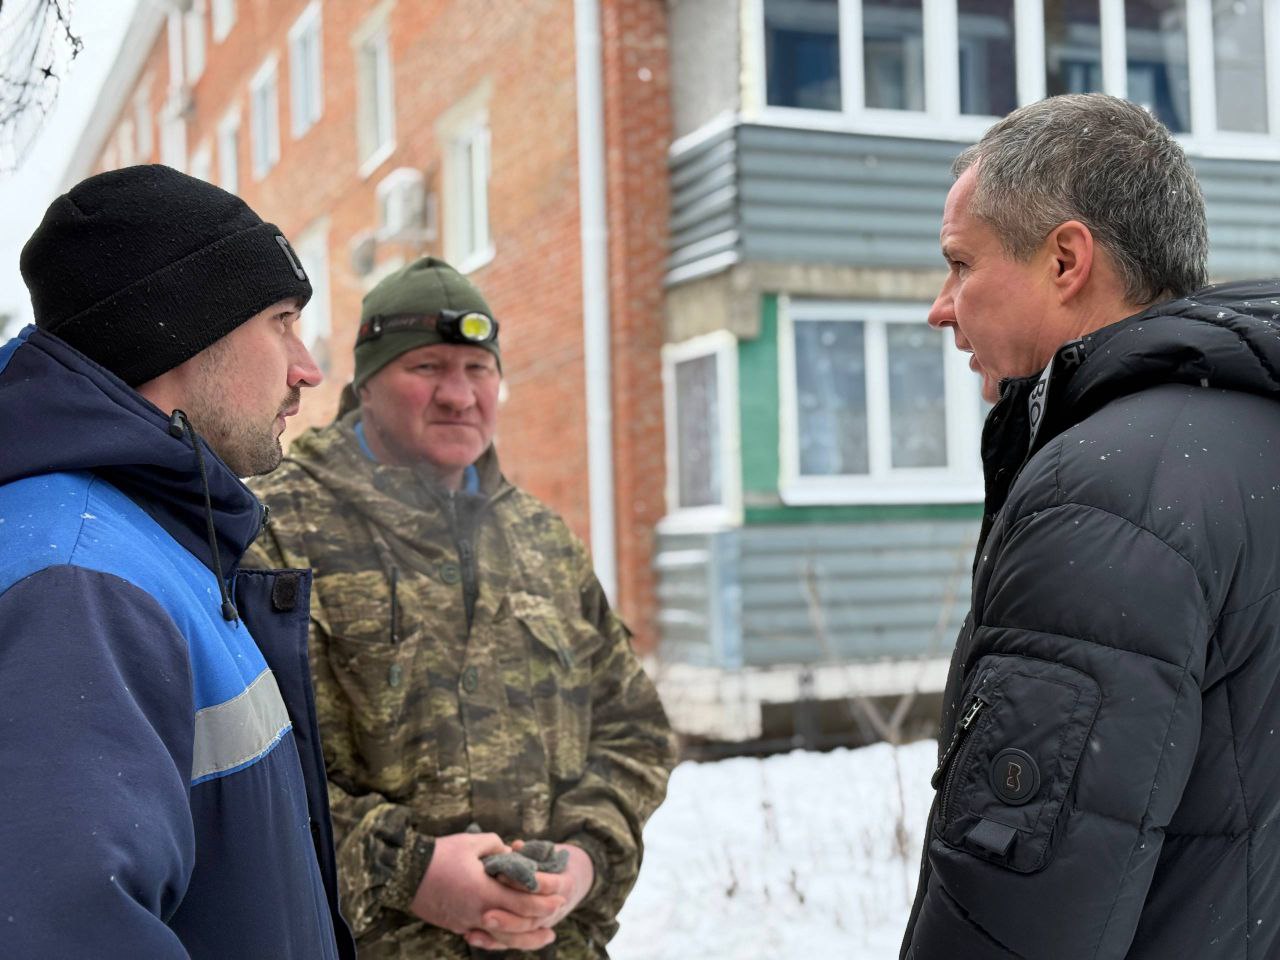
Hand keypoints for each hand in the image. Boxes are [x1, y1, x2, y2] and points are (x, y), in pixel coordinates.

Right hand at [410, 832, 563, 950]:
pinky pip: (486, 936)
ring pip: (502, 938)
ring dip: (525, 939)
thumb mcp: (473, 842)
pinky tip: (511, 934)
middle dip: (540, 922)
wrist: (405, 875)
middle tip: (557, 915)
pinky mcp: (457, 926)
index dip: (545, 902)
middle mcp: (479, 914)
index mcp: (486, 893)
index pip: (524, 903)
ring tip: (543, 937)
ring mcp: (467, 923)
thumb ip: (497, 846)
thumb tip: (511, 853)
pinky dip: (503, 937)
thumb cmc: (440, 855)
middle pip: (518, 927)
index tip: (561, 897)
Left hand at [467, 842, 594, 950]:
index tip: (500, 876)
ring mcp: (544, 922)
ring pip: (522, 935)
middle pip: (532, 920)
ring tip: (473, 932)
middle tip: (485, 915)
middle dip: (508, 919)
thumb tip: (516, 846)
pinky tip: (471, 936)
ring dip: (498, 934)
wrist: (568, 877)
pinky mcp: (529, 931)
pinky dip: (491, 941)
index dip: (522, 883)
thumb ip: (531, 851)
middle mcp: (556, 908)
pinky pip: (511, 940)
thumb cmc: (553, 858)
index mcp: (565, 884)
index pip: (547, 887)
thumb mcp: (547, 852)